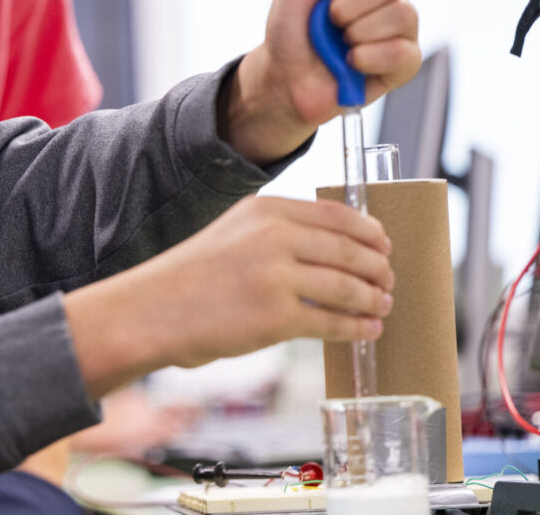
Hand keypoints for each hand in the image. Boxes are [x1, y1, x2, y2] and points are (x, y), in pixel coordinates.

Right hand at [64, 195, 393, 398]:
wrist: (152, 309)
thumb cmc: (190, 276)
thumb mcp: (233, 232)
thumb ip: (278, 231)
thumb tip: (334, 248)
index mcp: (265, 209)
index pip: (337, 215)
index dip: (369, 232)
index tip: (383, 245)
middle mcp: (274, 236)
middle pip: (350, 250)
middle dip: (377, 268)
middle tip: (387, 280)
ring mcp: (276, 276)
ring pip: (348, 287)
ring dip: (373, 299)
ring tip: (381, 307)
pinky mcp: (276, 317)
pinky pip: (332, 322)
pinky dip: (356, 328)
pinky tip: (365, 330)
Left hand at [224, 0, 419, 163]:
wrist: (282, 75)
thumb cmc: (290, 23)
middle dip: (345, 5)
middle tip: (328, 19)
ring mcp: (401, 27)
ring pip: (401, 14)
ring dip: (355, 32)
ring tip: (339, 41)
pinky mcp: (404, 62)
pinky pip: (401, 52)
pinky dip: (366, 57)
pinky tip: (351, 61)